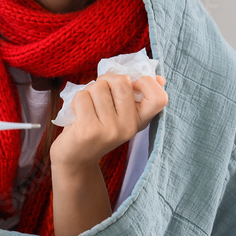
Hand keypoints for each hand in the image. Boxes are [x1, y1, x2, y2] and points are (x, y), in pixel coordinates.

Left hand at [50, 73, 167, 169]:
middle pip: (122, 82)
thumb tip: (159, 78)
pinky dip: (77, 100)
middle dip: (106, 80)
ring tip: (88, 106)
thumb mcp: (122, 114)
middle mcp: (128, 127)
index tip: (130, 85)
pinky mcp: (89, 130)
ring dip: (88, 91)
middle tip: (100, 91)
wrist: (77, 157)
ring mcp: (110, 130)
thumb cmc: (99, 127)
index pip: (159, 98)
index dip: (146, 82)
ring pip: (98, 87)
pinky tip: (78, 114)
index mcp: (140, 121)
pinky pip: (82, 97)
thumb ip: (137, 96)